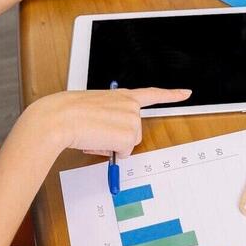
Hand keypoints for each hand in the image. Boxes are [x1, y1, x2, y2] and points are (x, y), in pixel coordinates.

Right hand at [19, 87, 190, 157]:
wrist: (60, 117)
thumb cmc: (68, 112)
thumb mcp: (94, 108)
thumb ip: (109, 116)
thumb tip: (112, 138)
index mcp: (122, 95)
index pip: (151, 93)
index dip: (171, 94)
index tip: (186, 93)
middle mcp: (131, 105)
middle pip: (135, 131)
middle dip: (119, 137)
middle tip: (97, 131)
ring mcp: (132, 120)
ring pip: (129, 143)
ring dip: (113, 145)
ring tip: (94, 134)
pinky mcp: (128, 135)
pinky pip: (123, 153)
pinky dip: (110, 152)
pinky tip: (97, 140)